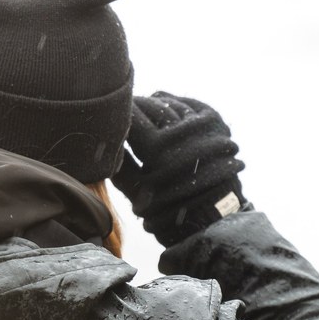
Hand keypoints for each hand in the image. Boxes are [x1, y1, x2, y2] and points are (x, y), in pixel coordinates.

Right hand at [111, 92, 246, 247]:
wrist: (212, 216)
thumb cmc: (170, 210)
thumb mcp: (137, 195)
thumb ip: (119, 167)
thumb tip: (104, 143)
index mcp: (157, 148)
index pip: (131, 115)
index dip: (121, 112)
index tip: (113, 113)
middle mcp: (179, 133)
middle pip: (151, 105)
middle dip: (137, 106)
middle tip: (128, 110)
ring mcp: (199, 126)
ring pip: (170, 103)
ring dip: (156, 104)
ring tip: (148, 110)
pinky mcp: (214, 123)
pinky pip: (191, 104)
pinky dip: (177, 103)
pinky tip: (168, 105)